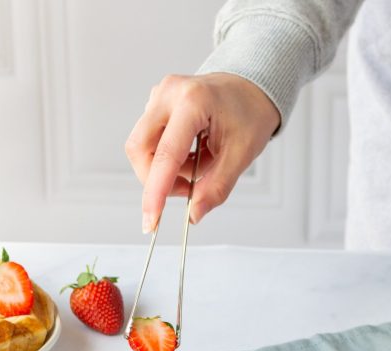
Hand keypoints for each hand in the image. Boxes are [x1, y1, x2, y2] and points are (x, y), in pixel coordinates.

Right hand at [125, 73, 280, 232]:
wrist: (250, 89)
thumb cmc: (249, 115)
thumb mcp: (241, 155)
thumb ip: (216, 188)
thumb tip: (194, 214)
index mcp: (193, 101)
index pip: (166, 155)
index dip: (155, 192)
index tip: (150, 220)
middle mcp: (169, 93)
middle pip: (140, 149)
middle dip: (156, 180)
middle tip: (187, 188)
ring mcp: (159, 95)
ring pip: (142, 148)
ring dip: (166, 169)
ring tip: (198, 163)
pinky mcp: (155, 104)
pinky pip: (149, 141)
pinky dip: (167, 158)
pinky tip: (190, 152)